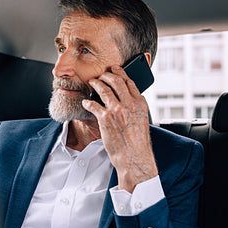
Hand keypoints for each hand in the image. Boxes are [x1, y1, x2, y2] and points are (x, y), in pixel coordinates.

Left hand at [82, 65, 157, 192]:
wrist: (134, 158)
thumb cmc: (137, 144)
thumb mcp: (142, 122)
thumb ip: (135, 109)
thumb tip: (127, 101)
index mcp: (140, 104)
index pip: (130, 82)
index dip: (121, 73)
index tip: (115, 69)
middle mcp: (129, 104)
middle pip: (116, 81)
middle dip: (107, 75)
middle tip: (101, 75)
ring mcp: (117, 110)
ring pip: (104, 89)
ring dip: (96, 84)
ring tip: (92, 83)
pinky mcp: (105, 118)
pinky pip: (93, 104)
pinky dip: (88, 101)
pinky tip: (86, 102)